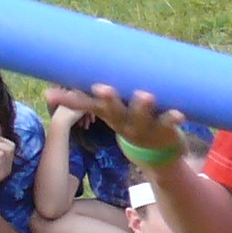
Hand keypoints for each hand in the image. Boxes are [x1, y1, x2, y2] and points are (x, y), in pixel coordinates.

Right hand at [62, 82, 190, 151]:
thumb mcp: (112, 111)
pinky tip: (180, 113)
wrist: (157, 155)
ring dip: (142, 106)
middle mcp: (124, 122)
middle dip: (108, 99)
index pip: (86, 105)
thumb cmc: (132, 122)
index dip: (70, 100)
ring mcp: (144, 127)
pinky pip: (168, 122)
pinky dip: (173, 118)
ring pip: (140, 116)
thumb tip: (62, 76)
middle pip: (113, 110)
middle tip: (102, 89)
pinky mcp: (165, 129)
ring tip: (145, 95)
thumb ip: (96, 94)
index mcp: (109, 115)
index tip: (52, 93)